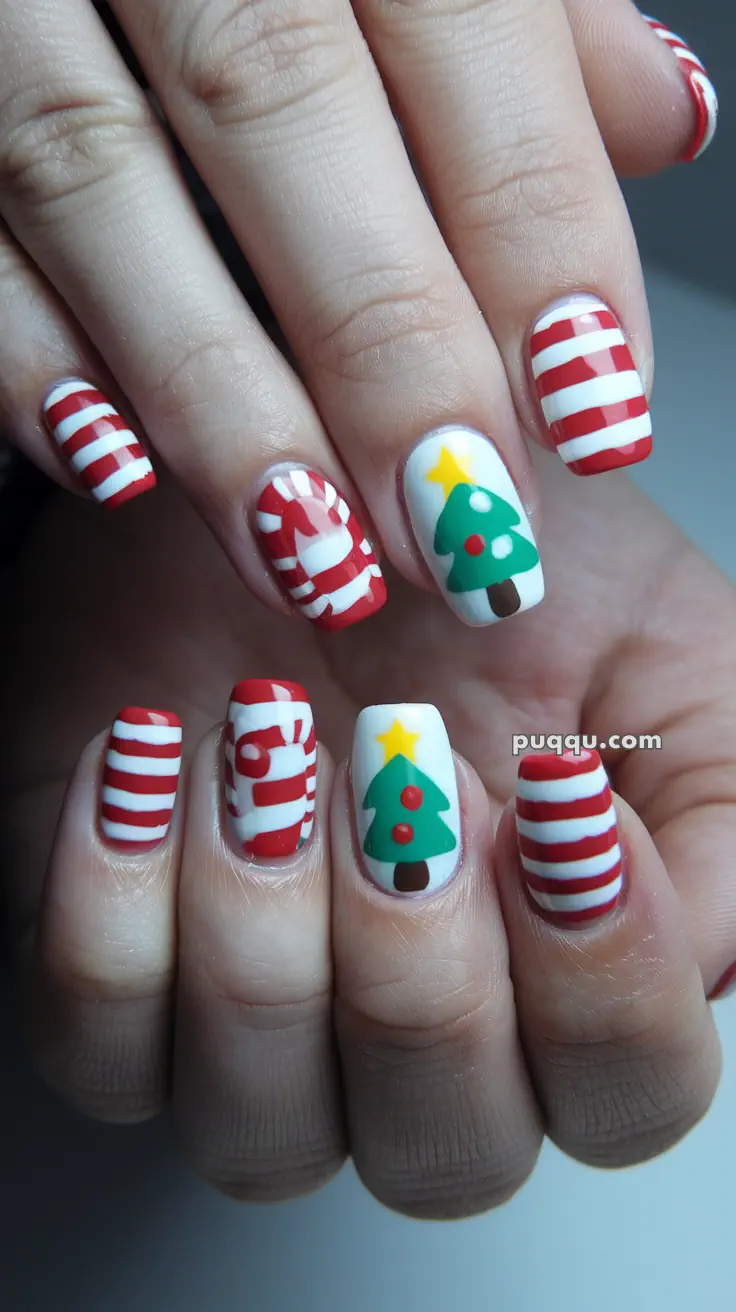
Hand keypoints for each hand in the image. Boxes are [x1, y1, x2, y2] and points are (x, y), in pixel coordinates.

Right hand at [0, 0, 716, 630]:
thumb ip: (534, 18)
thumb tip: (661, 121)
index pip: (464, 33)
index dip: (538, 236)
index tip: (590, 416)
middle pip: (279, 109)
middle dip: (382, 346)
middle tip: (458, 527)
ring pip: (94, 174)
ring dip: (212, 393)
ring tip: (312, 555)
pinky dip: (29, 350)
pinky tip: (110, 466)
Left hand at [3, 451, 733, 1213]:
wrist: (286, 480)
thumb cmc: (466, 563)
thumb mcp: (655, 641)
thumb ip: (721, 810)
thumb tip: (700, 960)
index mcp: (559, 972)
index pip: (623, 1092)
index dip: (607, 981)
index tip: (560, 796)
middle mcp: (410, 1032)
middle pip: (445, 1150)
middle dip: (422, 963)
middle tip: (402, 759)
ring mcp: (253, 1023)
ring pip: (262, 1129)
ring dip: (268, 931)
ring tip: (265, 734)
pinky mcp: (115, 974)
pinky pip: (98, 1047)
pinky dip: (117, 905)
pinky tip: (152, 753)